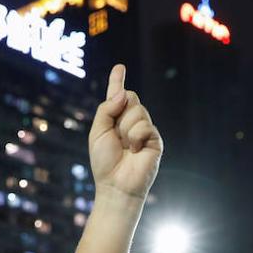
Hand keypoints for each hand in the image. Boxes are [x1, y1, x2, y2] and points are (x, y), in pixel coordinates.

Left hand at [88, 65, 161, 202]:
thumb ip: (106, 109)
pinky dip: (136, 137)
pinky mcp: (155, 140)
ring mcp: (144, 130)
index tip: (119, 67)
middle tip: (117, 134)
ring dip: (126, 129)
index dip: (117, 80)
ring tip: (125, 147)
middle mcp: (131, 122)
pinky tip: (135, 151)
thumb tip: (124, 93)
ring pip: (137, 110)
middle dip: (121, 111)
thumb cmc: (104, 162)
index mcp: (115, 120)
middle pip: (131, 97)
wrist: (116, 184)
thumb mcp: (97, 132)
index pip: (118, 96)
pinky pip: (145, 125)